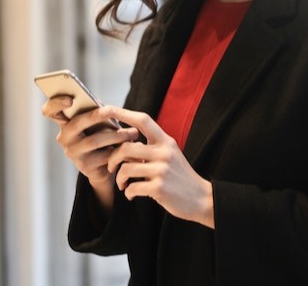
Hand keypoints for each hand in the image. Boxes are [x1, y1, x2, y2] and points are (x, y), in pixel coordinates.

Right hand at [42, 96, 138, 209]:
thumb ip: (96, 112)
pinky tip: (129, 148)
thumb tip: (105, 107)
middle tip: (111, 110)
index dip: (56, 103)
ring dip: (116, 135)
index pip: (49, 111)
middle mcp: (64, 137)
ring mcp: (72, 152)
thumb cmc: (101, 136)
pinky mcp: (84, 166)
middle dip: (95, 115)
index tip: (70, 99)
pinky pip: (104, 155)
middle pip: (76, 123)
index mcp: (64, 122)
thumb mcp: (97, 123)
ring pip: (94, 140)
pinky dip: (118, 150)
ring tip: (133, 133)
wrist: (105, 167)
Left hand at [104, 107, 214, 228]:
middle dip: (113, 158)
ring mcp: (162, 170)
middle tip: (111, 167)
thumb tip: (123, 141)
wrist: (201, 199)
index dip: (123, 113)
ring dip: (119, 178)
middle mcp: (164, 153)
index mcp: (166, 141)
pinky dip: (128, 192)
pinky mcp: (159, 188)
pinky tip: (131, 194)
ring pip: (126, 168)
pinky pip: (132, 187)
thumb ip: (151, 147)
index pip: (143, 121)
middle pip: (126, 147)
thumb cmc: (180, 176)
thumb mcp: (169, 155)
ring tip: (123, 184)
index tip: (105, 109)